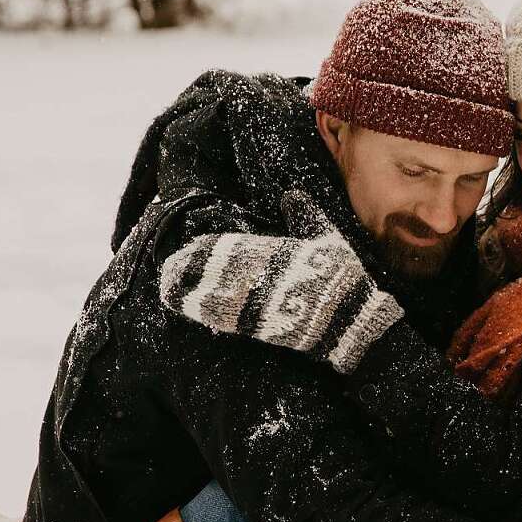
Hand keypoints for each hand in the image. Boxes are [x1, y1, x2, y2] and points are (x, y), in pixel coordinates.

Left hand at [160, 191, 402, 372]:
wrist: (354, 323)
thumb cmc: (345, 280)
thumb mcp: (329, 240)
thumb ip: (306, 216)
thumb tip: (291, 194)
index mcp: (279, 252)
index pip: (237, 246)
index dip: (211, 247)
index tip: (191, 244)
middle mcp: (265, 275)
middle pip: (220, 268)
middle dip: (193, 267)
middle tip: (170, 264)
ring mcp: (262, 301)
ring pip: (216, 292)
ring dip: (189, 289)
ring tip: (167, 286)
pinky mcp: (261, 326)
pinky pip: (226, 318)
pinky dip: (203, 312)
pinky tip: (185, 309)